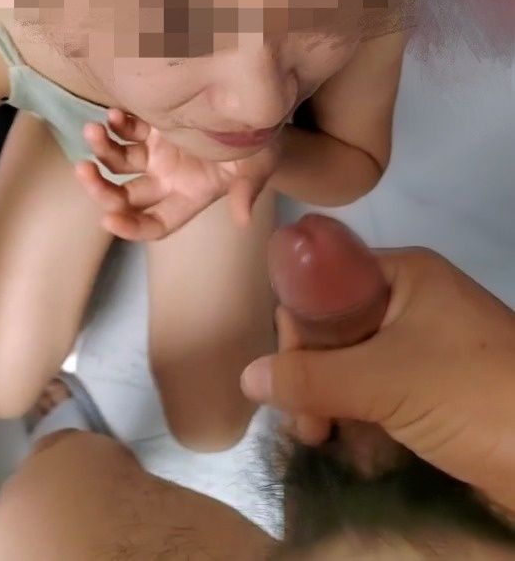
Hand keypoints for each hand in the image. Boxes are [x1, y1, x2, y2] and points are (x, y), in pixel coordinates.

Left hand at [74, 109, 279, 239]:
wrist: (257, 106)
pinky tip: (114, 113)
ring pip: (119, 161)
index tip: (108, 219)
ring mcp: (157, 153)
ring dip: (102, 150)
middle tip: (83, 171)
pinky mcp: (153, 126)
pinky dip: (116, 124)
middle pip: (126, 196)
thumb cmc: (262, 141)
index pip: (156, 223)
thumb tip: (243, 221)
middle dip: (101, 189)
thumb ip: (247, 190)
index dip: (132, 227)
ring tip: (93, 130)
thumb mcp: (259, 164)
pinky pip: (126, 130)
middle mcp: (168, 180)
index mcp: (190, 196)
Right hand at [242, 244, 514, 513]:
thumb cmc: (471, 394)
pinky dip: (358, 414)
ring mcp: (423, 345)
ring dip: (328, 399)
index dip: (298, 324)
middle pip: (334, 326)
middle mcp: (410, 301)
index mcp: (403, 274)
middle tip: (305, 421)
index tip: (286, 372)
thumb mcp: (384, 381)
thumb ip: (310, 377)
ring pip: (352, 362)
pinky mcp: (433, 385)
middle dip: (310, 373)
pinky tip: (350, 443)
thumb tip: (247, 376)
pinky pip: (376, 387)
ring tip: (322, 437)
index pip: (325, 281)